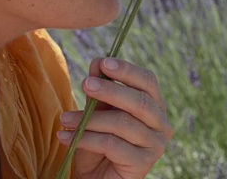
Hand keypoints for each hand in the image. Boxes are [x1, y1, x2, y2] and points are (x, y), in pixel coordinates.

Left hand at [57, 58, 171, 178]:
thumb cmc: (100, 146)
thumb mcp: (97, 114)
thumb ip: (100, 91)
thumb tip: (97, 62)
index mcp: (155, 106)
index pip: (148, 81)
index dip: (127, 70)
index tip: (103, 63)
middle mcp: (161, 124)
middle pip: (139, 101)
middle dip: (111, 90)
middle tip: (85, 84)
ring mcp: (155, 145)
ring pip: (123, 123)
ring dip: (89, 119)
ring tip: (64, 119)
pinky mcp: (143, 164)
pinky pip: (112, 145)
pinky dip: (86, 139)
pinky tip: (65, 137)